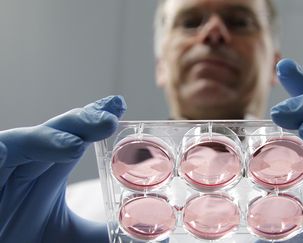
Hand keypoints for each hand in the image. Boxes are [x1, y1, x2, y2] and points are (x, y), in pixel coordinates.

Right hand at [0, 96, 125, 242]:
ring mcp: (3, 166)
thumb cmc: (20, 237)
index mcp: (50, 168)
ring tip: (75, 145)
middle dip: (83, 122)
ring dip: (48, 140)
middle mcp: (27, 162)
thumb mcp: (66, 236)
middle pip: (57, 132)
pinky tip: (3, 152)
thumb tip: (139, 235)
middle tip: (109, 119)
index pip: (77, 136)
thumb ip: (99, 232)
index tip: (119, 106)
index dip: (95, 119)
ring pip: (22, 142)